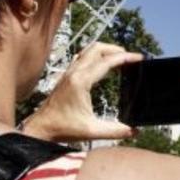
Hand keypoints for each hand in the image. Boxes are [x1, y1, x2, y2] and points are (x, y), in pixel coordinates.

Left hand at [21, 42, 141, 142]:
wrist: (41, 128)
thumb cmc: (62, 128)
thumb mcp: (92, 131)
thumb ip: (116, 131)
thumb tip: (135, 131)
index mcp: (81, 82)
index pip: (107, 62)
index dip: (125, 58)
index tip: (138, 58)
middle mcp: (74, 73)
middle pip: (97, 48)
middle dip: (115, 49)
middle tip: (130, 57)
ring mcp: (68, 73)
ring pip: (88, 50)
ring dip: (105, 51)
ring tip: (119, 59)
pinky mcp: (66, 77)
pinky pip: (82, 58)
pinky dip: (95, 57)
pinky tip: (102, 66)